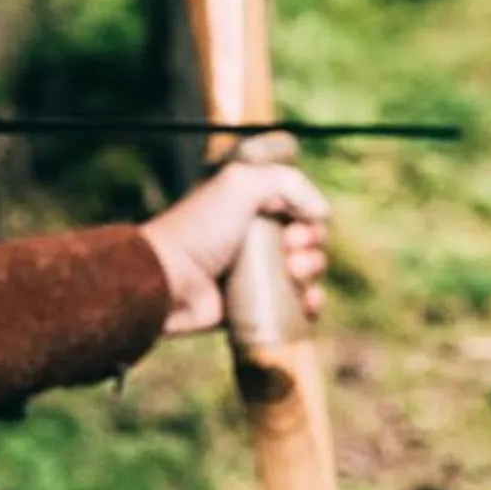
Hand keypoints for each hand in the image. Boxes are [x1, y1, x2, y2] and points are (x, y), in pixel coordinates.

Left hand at [140, 161, 332, 336]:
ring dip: (311, 271)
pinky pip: (293, 307)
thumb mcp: (241, 183)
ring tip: (294, 273)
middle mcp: (253, 240)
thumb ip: (288, 181)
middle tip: (291, 249)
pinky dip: (309, 304)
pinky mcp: (253, 308)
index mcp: (250, 208)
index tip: (297, 224)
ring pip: (304, 275)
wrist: (167, 281)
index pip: (298, 211)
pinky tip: (309, 301)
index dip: (307, 218)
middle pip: (306, 243)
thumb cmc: (201, 229)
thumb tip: (322, 213)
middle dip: (311, 245)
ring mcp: (254, 275)